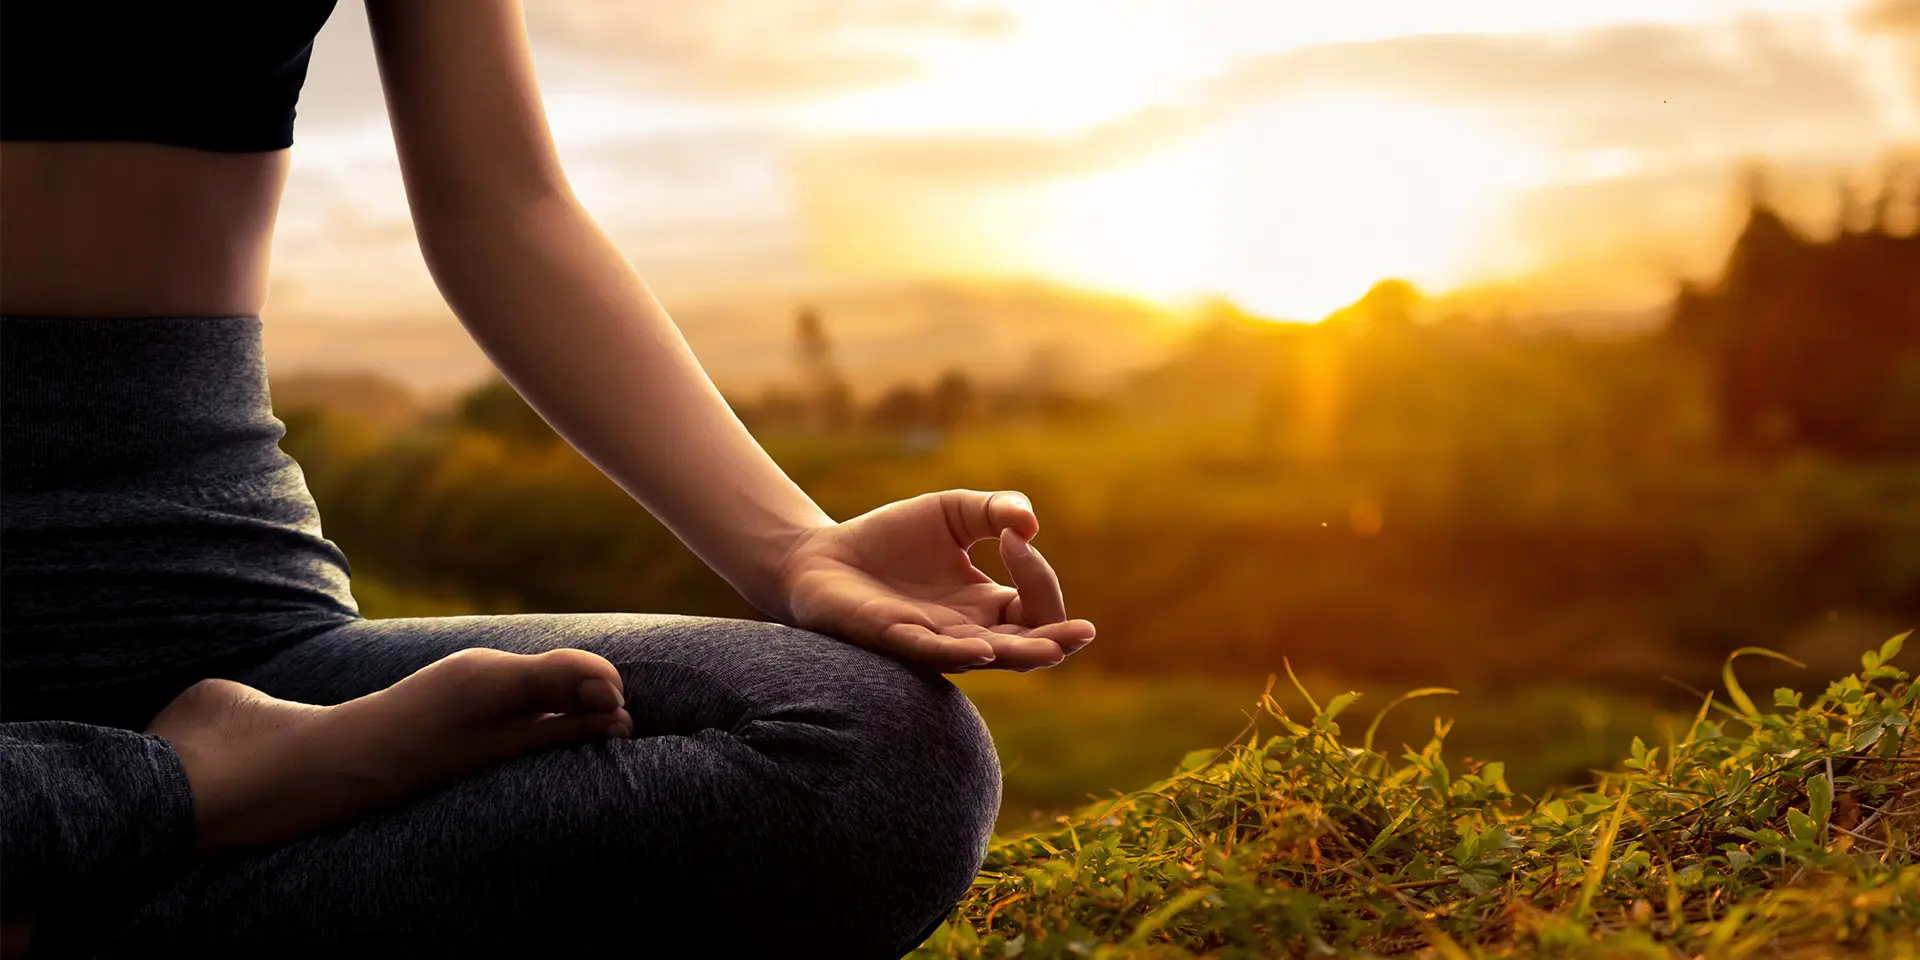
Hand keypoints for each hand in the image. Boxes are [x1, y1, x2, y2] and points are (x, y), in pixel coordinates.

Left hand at [775, 489, 1095, 671]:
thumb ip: (995, 510)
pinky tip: (986, 647)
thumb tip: (1030, 523)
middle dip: (1059, 640)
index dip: (1039, 573)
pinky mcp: (894, 639)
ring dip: (1024, 653)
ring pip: (991, 660)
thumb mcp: (952, 512)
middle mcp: (968, 633)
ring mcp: (933, 641)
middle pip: (1030, 648)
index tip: (1014, 533)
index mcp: (987, 606)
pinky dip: (962, 652)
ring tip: (1053, 647)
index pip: (1038, 607)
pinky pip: (934, 654)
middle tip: (1083, 630)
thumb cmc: (890, 539)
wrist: (822, 555)